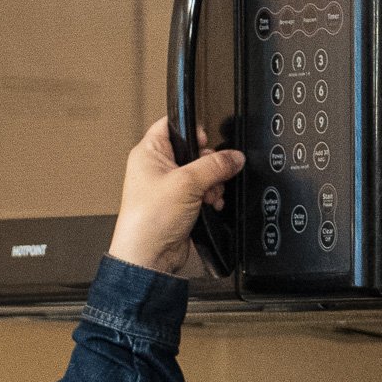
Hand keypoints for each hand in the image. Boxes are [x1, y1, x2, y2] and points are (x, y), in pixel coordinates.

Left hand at [106, 117, 243, 275]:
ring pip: (203, 173)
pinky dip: (211, 197)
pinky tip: (210, 205)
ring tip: (207, 195)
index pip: (172, 124)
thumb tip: (233, 157)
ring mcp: (169, 186)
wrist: (149, 256)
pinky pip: (203, 191)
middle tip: (209, 176)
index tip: (206, 141)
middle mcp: (156, 167)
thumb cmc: (148, 220)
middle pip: (194, 151)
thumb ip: (214, 165)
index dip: (193, 129)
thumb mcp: (186, 183)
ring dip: (212, 184)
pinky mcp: (179, 203)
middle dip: (209, 165)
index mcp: (148, 152)